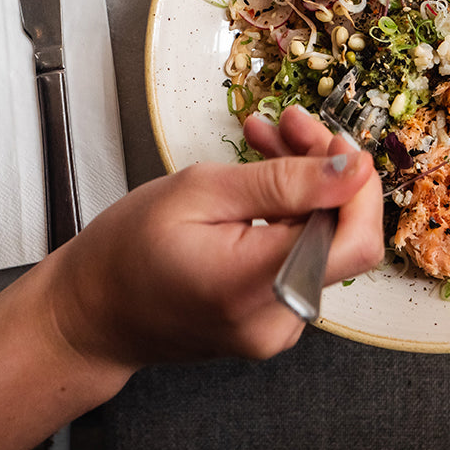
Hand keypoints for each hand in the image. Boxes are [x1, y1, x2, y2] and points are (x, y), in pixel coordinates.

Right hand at [47, 106, 383, 368]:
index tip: (334, 141)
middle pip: (341, 235)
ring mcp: (278, 326)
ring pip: (321, 241)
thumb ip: (283, 181)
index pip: (355, 241)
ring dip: (303, 185)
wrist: (91, 313)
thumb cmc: (125, 254)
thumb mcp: (200, 192)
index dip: (358, 187)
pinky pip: (300, 258)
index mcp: (257, 285)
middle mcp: (278, 317)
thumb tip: (352, 169)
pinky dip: (288, 214)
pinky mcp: (273, 320)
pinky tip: (260, 182)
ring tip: (267, 140)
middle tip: (290, 123)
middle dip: (326, 171)